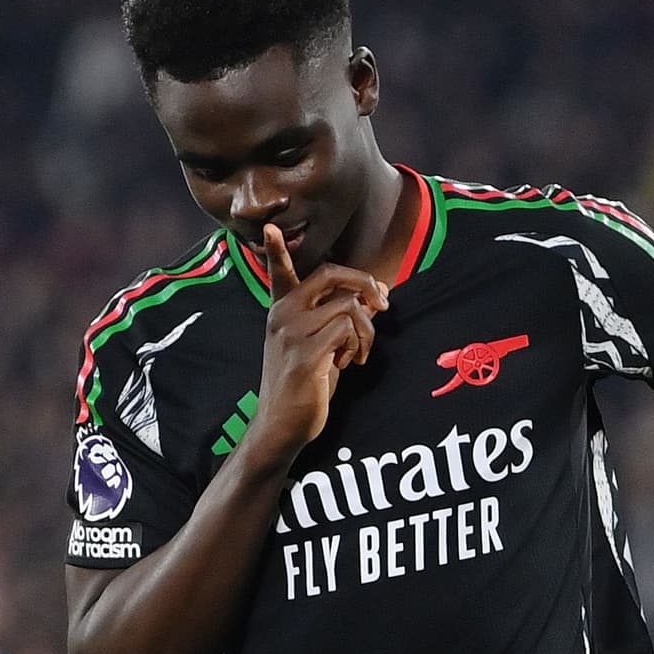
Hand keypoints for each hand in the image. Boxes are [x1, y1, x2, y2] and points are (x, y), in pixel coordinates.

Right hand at [248, 222, 383, 461]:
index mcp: (282, 311)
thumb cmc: (304, 387)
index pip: (279, 273)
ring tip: (358, 353)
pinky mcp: (306, 353)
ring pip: (349, 306)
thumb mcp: (323, 347)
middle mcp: (283, 316)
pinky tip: (349, 363)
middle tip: (383, 301)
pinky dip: (358, 345)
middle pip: (331, 274)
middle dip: (365, 282)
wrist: (282, 426)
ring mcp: (292, 333)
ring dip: (366, 330)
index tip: (270, 227)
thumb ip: (343, 320)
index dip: (276, 250)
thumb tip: (374, 299)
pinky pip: (348, 330)